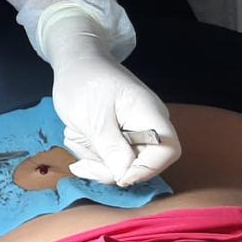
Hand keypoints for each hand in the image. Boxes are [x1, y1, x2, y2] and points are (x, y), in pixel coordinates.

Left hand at [41, 4, 180, 185]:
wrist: (73, 63)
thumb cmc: (83, 82)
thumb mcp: (92, 117)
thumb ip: (110, 147)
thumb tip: (126, 177)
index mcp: (148, 113)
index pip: (167, 150)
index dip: (147, 169)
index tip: (120, 178)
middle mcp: (147, 125)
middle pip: (140, 162)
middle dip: (108, 168)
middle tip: (81, 164)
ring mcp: (132, 131)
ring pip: (120, 164)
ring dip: (93, 158)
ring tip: (75, 135)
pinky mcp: (118, 136)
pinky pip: (108, 157)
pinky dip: (89, 151)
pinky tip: (76, 135)